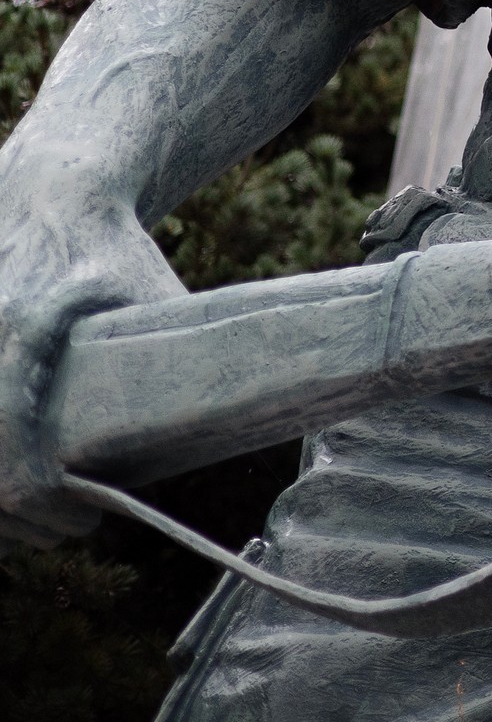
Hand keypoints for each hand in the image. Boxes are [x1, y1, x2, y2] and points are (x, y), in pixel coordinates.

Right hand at [0, 169, 181, 545]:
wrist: (51, 194)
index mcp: (20, 338)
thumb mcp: (157, 300)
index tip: (81, 520)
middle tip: (63, 528)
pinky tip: (11, 485)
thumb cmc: (114, 251)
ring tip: (37, 517)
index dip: (41, 506)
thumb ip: (185, 360)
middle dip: (16, 521)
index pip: (10, 458)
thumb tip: (239, 428)